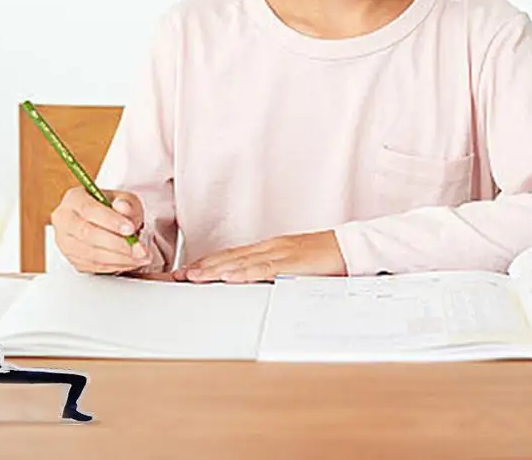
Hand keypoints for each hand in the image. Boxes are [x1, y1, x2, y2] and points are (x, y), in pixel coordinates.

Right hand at [50, 186, 151, 273]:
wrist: (104, 221)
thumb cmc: (112, 208)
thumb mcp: (124, 198)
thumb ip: (127, 203)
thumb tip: (123, 207)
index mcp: (74, 198)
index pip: (89, 209)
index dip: (110, 221)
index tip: (130, 229)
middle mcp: (65, 220)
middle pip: (87, 234)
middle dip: (117, 244)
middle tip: (139, 248)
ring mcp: (66, 242)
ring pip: (91, 254)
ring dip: (119, 258)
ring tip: (140, 256)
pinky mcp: (73, 260)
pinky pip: (94, 266)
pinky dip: (115, 266)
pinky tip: (130, 261)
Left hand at [172, 230, 346, 282]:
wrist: (351, 247)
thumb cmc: (325, 259)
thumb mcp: (294, 267)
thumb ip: (274, 273)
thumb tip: (253, 284)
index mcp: (269, 249)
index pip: (232, 256)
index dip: (208, 263)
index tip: (188, 271)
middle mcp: (269, 247)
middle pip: (229, 257)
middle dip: (203, 267)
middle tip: (179, 276)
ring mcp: (280, 252)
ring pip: (241, 261)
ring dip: (215, 269)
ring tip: (194, 277)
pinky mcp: (292, 261)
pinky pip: (264, 268)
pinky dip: (245, 272)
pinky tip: (229, 277)